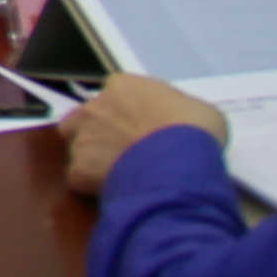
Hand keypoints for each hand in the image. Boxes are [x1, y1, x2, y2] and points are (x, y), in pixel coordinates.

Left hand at [63, 71, 227, 195]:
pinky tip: (115, 190)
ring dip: (94, 160)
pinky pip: (79, 178)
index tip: (139, 130)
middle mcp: (95, 107)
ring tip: (121, 174)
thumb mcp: (197, 108)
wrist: (180, 160)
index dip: (126, 115)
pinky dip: (92, 186)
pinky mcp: (80, 168)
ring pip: (79, 148)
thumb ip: (176, 109)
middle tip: (125, 152)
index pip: (113, 97)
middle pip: (87, 119)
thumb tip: (177, 122)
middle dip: (101, 134)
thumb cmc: (194, 130)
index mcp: (122, 86)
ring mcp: (83, 137)